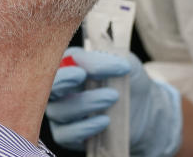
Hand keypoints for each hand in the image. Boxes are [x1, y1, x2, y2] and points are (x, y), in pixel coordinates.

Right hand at [46, 48, 182, 156]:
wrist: (145, 109)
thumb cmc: (129, 80)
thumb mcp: (124, 62)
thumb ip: (103, 58)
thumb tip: (82, 60)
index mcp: (69, 65)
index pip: (56, 64)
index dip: (65, 68)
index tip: (81, 72)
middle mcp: (60, 88)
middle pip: (47, 86)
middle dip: (62, 82)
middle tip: (83, 77)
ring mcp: (60, 112)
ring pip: (58, 110)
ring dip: (85, 103)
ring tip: (113, 97)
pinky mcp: (67, 134)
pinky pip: (65, 134)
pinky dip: (84, 128)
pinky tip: (104, 120)